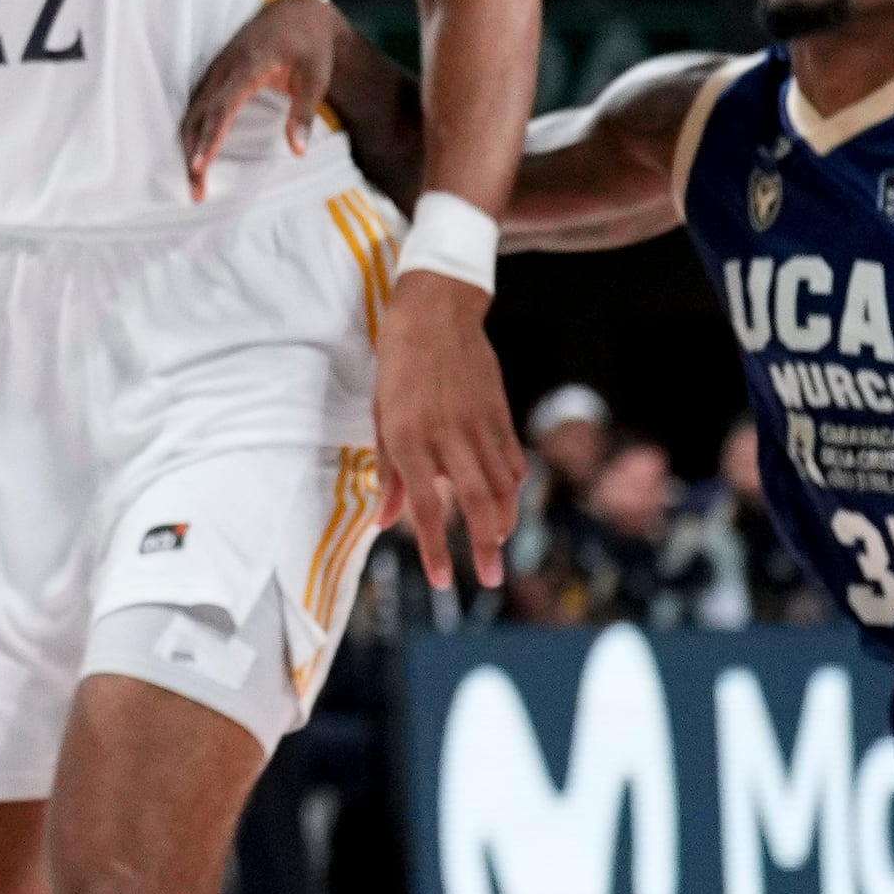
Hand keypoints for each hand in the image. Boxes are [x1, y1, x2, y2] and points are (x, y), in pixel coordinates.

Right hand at [180, 0, 354, 198]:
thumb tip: (297, 151)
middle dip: (193, 154)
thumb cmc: (310, 46)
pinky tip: (195, 155)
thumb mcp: (316, 78)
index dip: (210, 138)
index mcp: (249, 66)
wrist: (299, 13)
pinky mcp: (216, 75)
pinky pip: (197, 106)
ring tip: (195, 182)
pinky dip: (192, 132)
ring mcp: (216, 71)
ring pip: (192, 112)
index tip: (200, 167)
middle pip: (198, 115)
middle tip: (197, 191)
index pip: (223, 106)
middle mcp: (224, 69)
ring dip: (189, 146)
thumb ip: (304, 113)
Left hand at [374, 267, 522, 591]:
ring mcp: (477, 425)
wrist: (436, 312)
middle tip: (488, 578)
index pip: (425, 506)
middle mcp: (445, 436)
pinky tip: (509, 503)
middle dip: (483, 546)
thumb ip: (387, 471)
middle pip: (475, 502)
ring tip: (498, 546)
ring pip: (501, 486)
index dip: (433, 547)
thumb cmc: (396, 364)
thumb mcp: (379, 415)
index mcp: (408, 437)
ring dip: (503, 522)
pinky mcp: (499, 413)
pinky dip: (514, 488)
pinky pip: (512, 460)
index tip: (441, 581)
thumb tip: (385, 521)